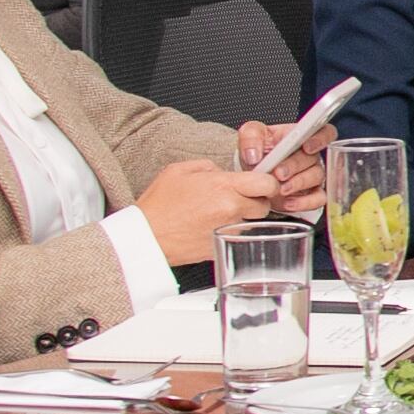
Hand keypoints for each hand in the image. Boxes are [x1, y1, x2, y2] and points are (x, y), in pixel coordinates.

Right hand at [131, 157, 280, 263]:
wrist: (146, 237)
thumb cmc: (158, 206)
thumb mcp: (179, 171)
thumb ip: (208, 167)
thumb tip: (222, 171)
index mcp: (223, 186)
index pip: (267, 183)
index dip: (268, 183)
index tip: (261, 184)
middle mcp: (230, 208)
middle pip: (264, 205)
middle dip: (255, 201)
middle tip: (237, 199)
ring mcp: (229, 230)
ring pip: (252, 222)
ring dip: (243, 217)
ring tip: (219, 214)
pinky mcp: (224, 247)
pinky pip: (238, 237)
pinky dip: (230, 232)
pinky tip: (211, 227)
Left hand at [235, 118, 332, 211]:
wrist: (251, 176)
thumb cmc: (257, 152)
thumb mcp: (249, 135)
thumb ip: (251, 137)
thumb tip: (254, 153)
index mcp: (300, 137)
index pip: (324, 132)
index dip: (319, 139)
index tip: (306, 147)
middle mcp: (310, 156)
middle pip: (314, 157)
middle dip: (295, 166)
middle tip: (278, 173)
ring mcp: (312, 175)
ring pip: (317, 178)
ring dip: (298, 183)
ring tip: (280, 188)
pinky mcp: (311, 194)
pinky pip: (318, 198)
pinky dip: (304, 202)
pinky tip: (288, 202)